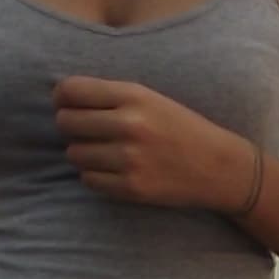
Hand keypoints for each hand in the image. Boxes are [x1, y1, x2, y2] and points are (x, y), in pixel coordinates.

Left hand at [55, 76, 248, 210]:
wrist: (219, 167)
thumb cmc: (179, 129)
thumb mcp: (150, 98)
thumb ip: (108, 95)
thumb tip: (59, 99)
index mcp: (134, 96)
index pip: (71, 90)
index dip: (61, 98)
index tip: (67, 104)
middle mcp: (130, 125)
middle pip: (65, 122)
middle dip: (70, 127)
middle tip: (88, 131)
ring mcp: (130, 159)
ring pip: (74, 154)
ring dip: (83, 153)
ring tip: (106, 152)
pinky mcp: (132, 187)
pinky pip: (88, 180)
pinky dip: (96, 176)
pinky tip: (115, 170)